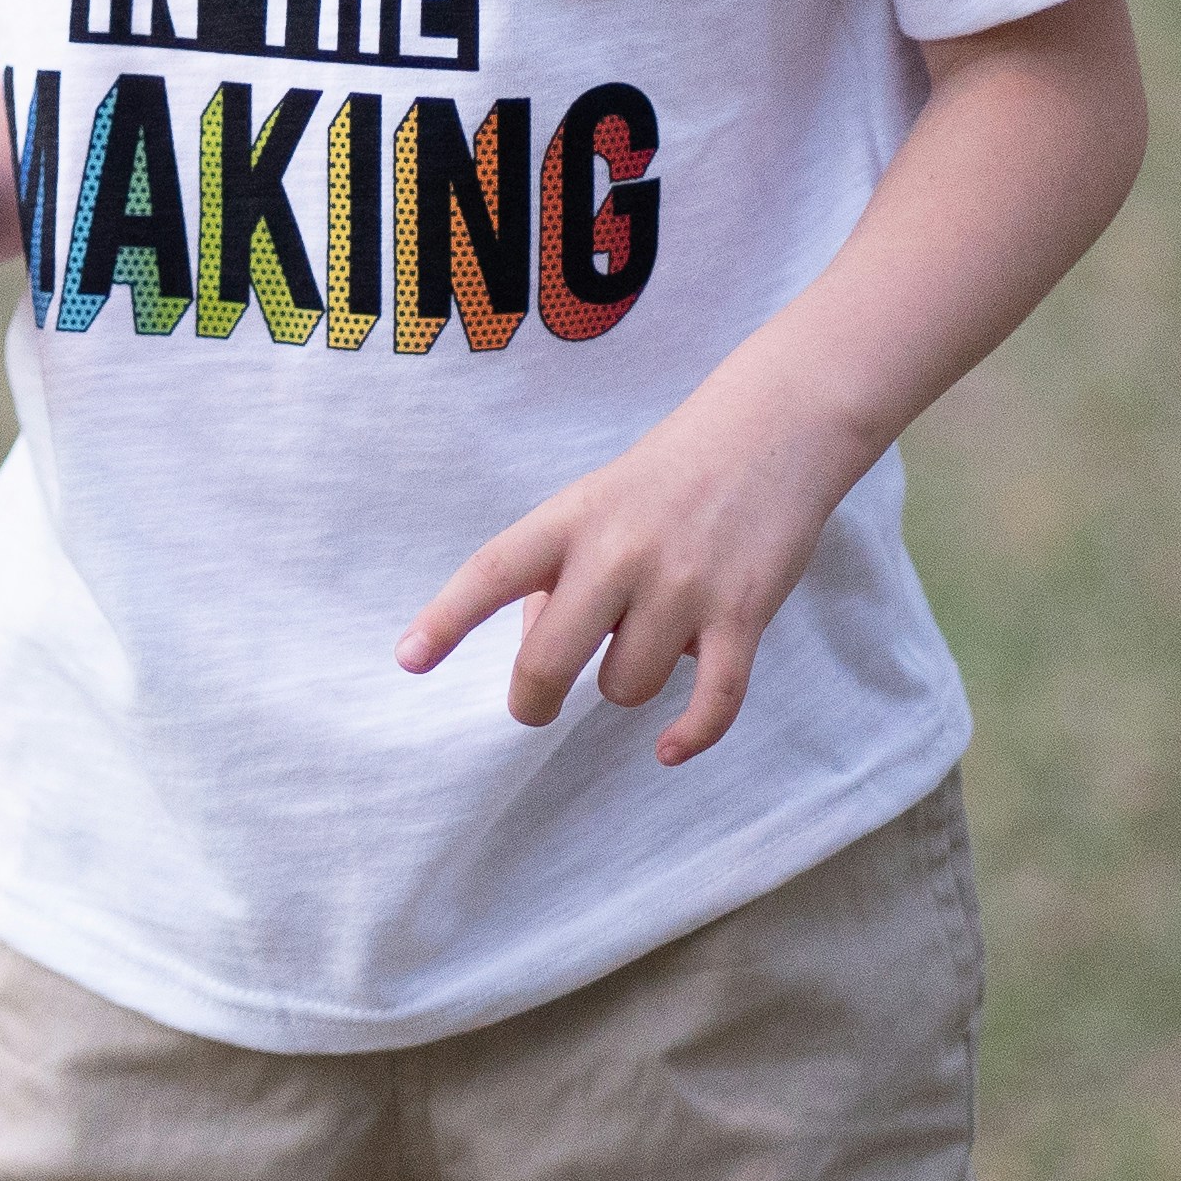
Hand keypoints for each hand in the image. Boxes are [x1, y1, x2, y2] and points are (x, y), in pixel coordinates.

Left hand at [392, 380, 864, 761]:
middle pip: (548, 660)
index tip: (410, 660)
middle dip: (532, 700)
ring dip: (628, 684)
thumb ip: (556, 569)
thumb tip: (535, 649)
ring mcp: (683, 586)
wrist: (771, 432)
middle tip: (535, 706)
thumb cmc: (667, 476)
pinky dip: (690, 736)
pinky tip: (669, 749)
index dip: (446, 619)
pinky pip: (713, 701)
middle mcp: (619, 553)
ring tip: (650, 639)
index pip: (492, 572)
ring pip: (626, 687)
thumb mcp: (592, 502)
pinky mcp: (743, 613)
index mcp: (571, 520)